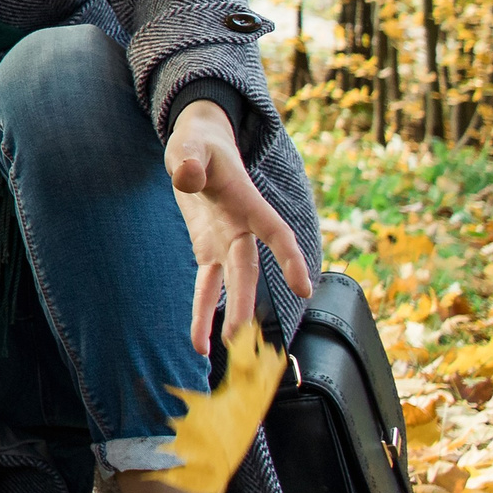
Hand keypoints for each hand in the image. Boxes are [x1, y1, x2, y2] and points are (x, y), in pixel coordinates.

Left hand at [165, 98, 314, 354]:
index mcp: (247, 202)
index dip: (290, 259)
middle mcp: (242, 227)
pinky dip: (201, 310)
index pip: (275, 232)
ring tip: (219, 350)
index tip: (305, 288)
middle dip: (242, 301)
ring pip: (229, 283)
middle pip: (246, 269)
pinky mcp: (208, 249)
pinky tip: (198, 340)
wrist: (199, 145)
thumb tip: (188, 178)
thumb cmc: (198, 143)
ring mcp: (226, 241)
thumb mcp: (189, 144)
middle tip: (237, 337)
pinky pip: (206, 284)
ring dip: (224, 314)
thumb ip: (190, 160)